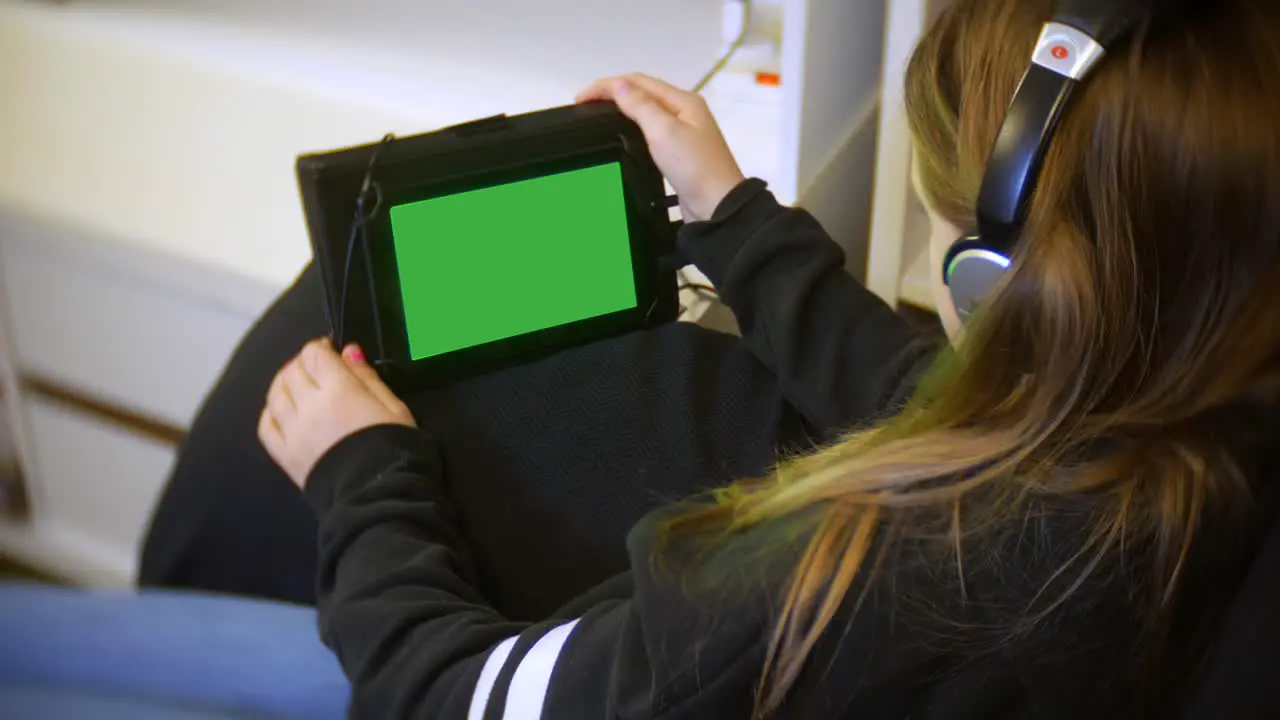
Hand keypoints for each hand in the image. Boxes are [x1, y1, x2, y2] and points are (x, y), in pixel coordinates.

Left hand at [259, 339, 415, 488]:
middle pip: (292, 371)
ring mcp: (292, 431)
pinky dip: (271, 412)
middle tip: (317, 370)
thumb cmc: (394, 447)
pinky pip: (266, 426)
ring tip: (299, 387)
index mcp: (339, 390)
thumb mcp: (393, 406)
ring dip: (284, 383)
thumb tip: (348, 352)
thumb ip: (368, 377)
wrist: (380, 496)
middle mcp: (309, 406)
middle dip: (303, 364)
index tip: (331, 353)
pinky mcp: (284, 455)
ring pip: (275, 394)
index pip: (314, 354)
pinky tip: (282, 411)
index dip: (321, 348)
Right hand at [577, 73, 745, 221]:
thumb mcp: (663, 131)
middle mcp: (685, 111)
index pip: (638, 81)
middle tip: (585, 105)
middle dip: (613, 92)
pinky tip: (623, 134)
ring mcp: (684, 131)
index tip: (580, 98)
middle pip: (643, 92)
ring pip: (647, 110)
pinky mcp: (680, 152)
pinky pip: (652, 130)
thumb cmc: (693, 166)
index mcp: (683, 100)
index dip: (607, 85)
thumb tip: (618, 85)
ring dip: (622, 108)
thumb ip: (640, 105)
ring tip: (599, 115)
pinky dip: (632, 126)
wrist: (717, 206)